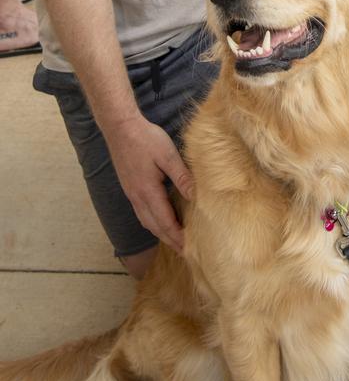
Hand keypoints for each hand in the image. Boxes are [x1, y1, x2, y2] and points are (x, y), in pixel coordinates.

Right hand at [106, 115, 193, 254]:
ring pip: (147, 221)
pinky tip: (160, 221)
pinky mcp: (130, 188)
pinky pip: (142, 213)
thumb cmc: (146, 139)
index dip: (178, 236)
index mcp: (148, 192)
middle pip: (155, 227)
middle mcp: (137, 198)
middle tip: (186, 252)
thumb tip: (196, 196)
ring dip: (161, 233)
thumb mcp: (168, 155)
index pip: (165, 222)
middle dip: (170, 240)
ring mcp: (131, 194)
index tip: (190, 249)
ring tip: (175, 241)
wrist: (120, 128)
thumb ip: (182, 177)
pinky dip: (153, 223)